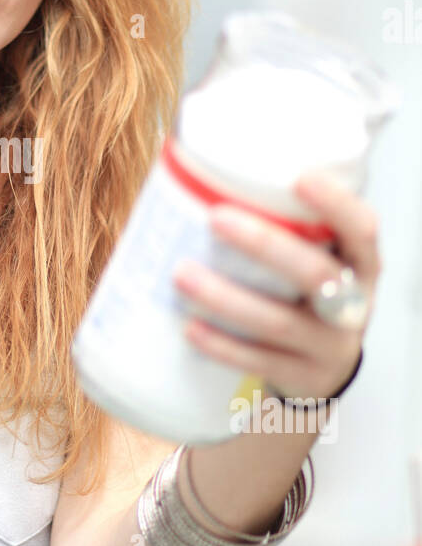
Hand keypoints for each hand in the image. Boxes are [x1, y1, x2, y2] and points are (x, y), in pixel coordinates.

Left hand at [171, 171, 379, 404]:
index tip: (299, 178)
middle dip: (265, 245)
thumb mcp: (316, 258)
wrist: (323, 368)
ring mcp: (329, 346)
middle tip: (216, 218)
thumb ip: (286, 224)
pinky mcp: (302, 377)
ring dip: (226, 298)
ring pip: (278, 323)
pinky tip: (190, 328)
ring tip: (182, 274)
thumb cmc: (307, 296)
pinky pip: (259, 361)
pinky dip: (222, 344)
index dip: (336, 205)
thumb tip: (199, 168)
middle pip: (317, 274)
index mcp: (360, 264)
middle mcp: (352, 305)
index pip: (362, 230)